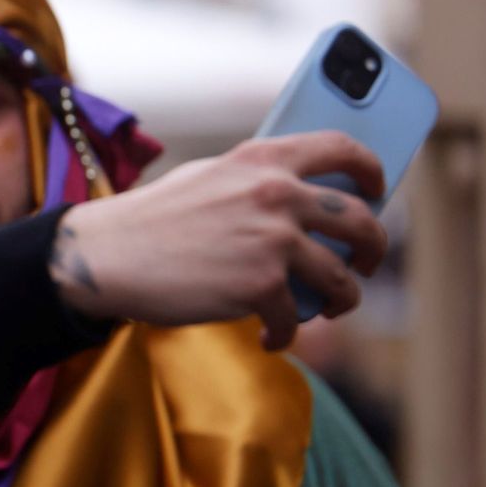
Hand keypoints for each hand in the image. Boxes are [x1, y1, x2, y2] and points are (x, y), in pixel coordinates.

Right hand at [50, 131, 387, 350]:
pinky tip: (269, 337)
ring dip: (341, 300)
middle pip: (361, 220)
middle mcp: (277, 193)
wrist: (107, 255)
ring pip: (342, 278)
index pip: (341, 149)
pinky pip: (296, 319)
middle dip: (373, 248)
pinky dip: (285, 335)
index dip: (371, 169)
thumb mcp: (208, 178)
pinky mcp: (262, 285)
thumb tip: (305, 205)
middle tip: (361, 263)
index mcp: (263, 159)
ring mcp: (273, 240)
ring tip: (326, 308)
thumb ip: (256, 181)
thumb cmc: (151, 220)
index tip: (378, 188)